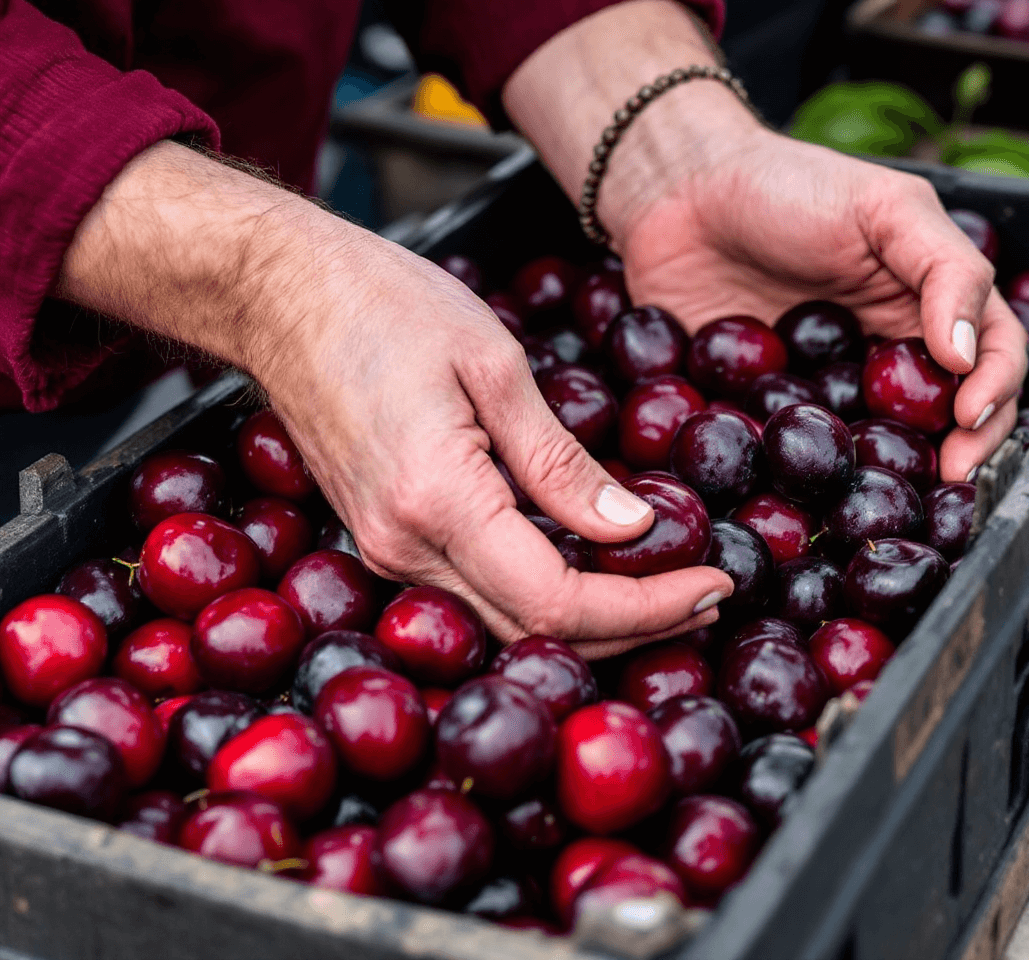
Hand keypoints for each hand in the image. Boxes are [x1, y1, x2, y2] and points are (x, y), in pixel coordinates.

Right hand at [55, 142, 731, 655]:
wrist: (278, 295)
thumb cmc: (382, 305)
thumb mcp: (495, 366)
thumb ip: (561, 461)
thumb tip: (635, 527)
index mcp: (435, 502)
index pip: (559, 602)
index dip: (646, 608)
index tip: (713, 585)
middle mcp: (401, 548)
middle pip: (534, 633)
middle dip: (632, 629)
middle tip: (708, 598)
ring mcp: (385, 552)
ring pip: (504, 625)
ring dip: (591, 624)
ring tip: (668, 591)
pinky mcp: (383, 540)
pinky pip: (475, 596)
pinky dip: (544, 600)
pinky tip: (596, 572)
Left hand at [506, 1, 1026, 481]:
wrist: (680, 197)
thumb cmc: (789, 186)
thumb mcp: (883, 207)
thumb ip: (942, 268)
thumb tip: (965, 354)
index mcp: (926, 308)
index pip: (990, 358)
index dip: (996, 393)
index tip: (970, 421)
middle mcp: (887, 359)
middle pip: (947, 419)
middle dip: (962, 453)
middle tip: (951, 480)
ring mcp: (830, 392)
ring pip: (878, 448)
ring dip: (896, 475)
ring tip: (899, 494)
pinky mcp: (770, 413)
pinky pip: (796, 454)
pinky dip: (808, 478)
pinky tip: (812, 492)